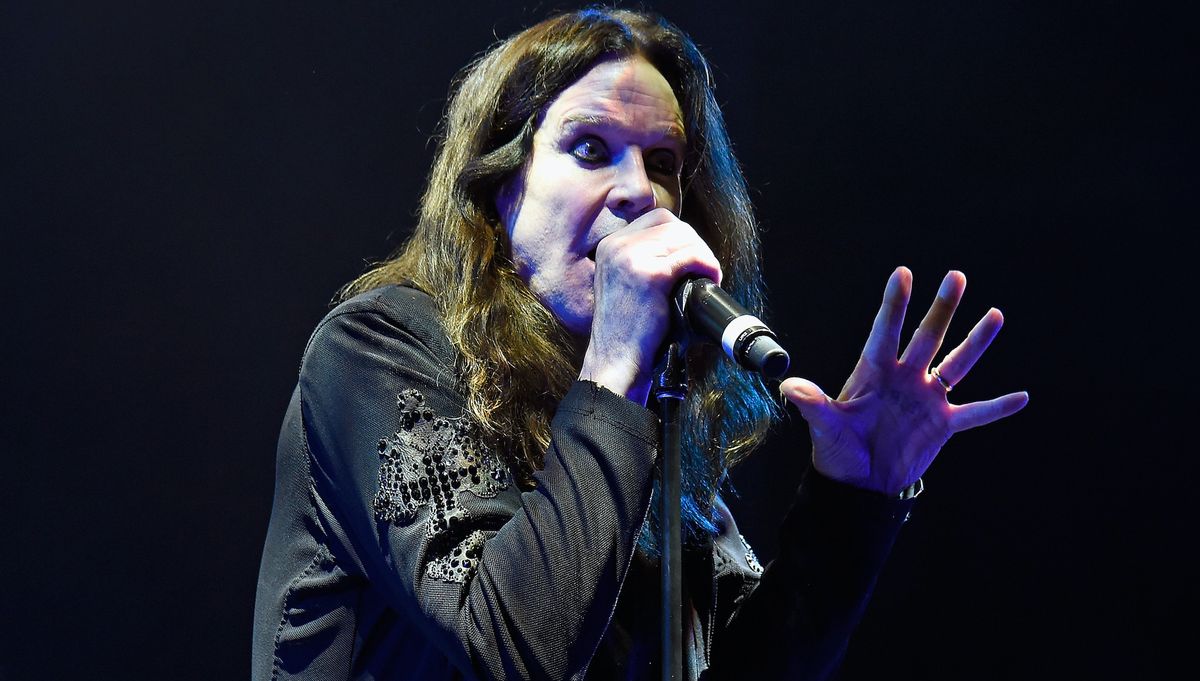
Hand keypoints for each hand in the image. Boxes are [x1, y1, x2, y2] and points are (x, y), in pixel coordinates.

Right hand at [579, 208, 721, 403]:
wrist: (615, 360)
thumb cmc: (626, 331)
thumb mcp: (624, 285)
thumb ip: (642, 261)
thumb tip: (683, 248)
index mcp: (610, 246)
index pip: (656, 218)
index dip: (680, 234)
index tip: (689, 255)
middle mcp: (617, 246)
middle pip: (672, 224)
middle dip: (695, 243)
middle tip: (703, 269)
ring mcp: (631, 258)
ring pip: (684, 237)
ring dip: (704, 254)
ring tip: (708, 275)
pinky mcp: (650, 274)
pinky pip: (691, 256)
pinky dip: (708, 265)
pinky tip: (711, 279)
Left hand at [781, 268, 1027, 494]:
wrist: (858, 485)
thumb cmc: (837, 452)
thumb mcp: (824, 427)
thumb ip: (812, 404)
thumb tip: (788, 386)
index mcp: (873, 372)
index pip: (885, 331)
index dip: (894, 304)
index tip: (903, 273)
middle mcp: (904, 377)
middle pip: (926, 336)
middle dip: (942, 308)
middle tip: (957, 277)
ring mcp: (926, 398)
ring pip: (956, 363)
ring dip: (975, 342)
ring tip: (995, 315)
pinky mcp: (942, 423)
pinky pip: (976, 413)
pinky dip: (998, 407)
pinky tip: (1022, 397)